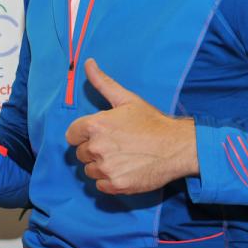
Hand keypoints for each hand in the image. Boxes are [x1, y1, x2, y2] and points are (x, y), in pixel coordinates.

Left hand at [64, 58, 197, 194]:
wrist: (177, 147)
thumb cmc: (151, 122)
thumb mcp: (126, 99)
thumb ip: (102, 82)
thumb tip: (87, 63)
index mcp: (96, 125)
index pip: (71, 135)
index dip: (83, 135)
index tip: (98, 135)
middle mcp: (97, 147)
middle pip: (80, 153)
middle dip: (93, 150)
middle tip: (115, 145)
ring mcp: (106, 168)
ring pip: (89, 170)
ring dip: (100, 166)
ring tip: (121, 157)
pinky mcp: (115, 185)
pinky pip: (100, 185)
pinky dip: (108, 180)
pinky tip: (124, 170)